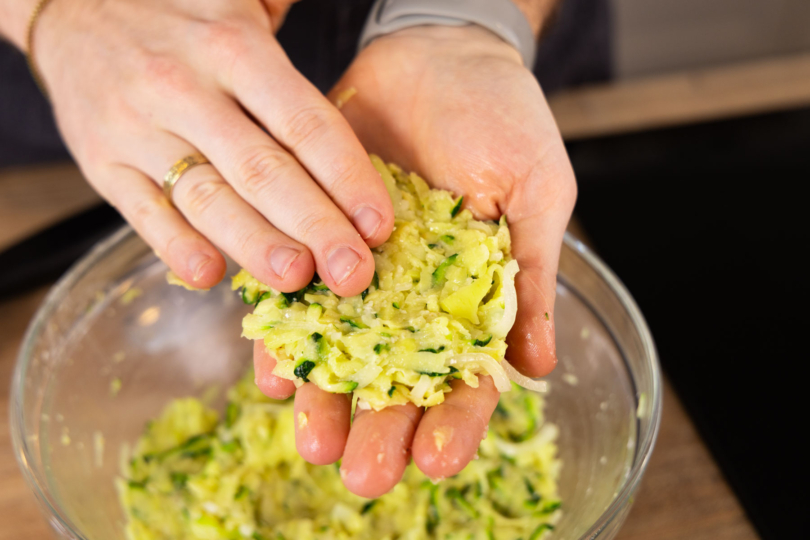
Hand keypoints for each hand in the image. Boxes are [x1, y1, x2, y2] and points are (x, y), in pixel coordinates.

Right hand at [32, 0, 393, 295]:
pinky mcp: (102, 162)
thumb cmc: (180, 15)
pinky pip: (142, 212)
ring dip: (255, 244)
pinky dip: (175, 247)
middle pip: (263, 171)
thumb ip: (292, 14)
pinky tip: (211, 274)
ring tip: (297, 279)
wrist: (71, 5)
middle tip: (353, 273)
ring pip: (206, 198)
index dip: (347, 178)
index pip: (304, 123)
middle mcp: (187, 89)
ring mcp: (139, 129)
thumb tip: (370, 4)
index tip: (379, 225)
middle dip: (315, 226)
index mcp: (235, 49)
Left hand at [254, 25, 576, 496]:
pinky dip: (283, 331)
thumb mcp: (538, 191)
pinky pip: (296, 293)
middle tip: (363, 477)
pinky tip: (271, 370)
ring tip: (312, 438)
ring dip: (326, 398)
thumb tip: (538, 366)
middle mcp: (414, 297)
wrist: (437, 52)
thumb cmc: (504, 118)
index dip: (456, 420)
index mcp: (473, 296)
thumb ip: (533, 275)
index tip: (438, 460)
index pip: (468, 373)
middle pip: (397, 379)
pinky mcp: (316, 237)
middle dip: (381, 428)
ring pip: (341, 349)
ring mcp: (362, 272)